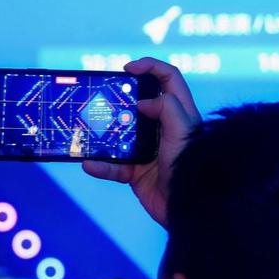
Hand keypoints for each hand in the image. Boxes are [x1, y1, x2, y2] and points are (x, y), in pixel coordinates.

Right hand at [81, 57, 202, 227]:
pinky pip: (113, 165)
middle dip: (118, 99)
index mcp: (179, 114)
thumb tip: (143, 102)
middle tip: (102, 96)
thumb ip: (167, 108)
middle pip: (138, 103)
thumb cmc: (192, 167)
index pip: (169, 79)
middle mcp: (162, 128)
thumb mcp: (184, 131)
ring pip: (119, 134)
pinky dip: (100, 166)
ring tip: (86, 130)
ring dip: (102, 134)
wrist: (189, 211)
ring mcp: (147, 150)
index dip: (150, 67)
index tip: (128, 68)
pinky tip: (89, 164)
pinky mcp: (135, 172)